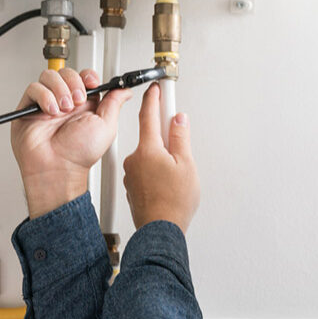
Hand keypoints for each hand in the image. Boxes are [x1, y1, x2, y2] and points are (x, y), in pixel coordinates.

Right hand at [11, 68, 133, 218]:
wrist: (59, 168)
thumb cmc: (81, 154)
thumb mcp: (107, 126)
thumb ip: (114, 103)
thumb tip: (125, 89)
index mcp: (85, 105)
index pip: (84, 77)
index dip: (87, 75)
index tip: (92, 83)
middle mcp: (66, 102)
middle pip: (67, 72)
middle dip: (74, 83)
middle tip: (77, 100)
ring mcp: (47, 103)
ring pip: (49, 76)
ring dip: (59, 89)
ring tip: (64, 108)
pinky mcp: (30, 108)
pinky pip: (34, 88)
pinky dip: (44, 96)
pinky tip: (51, 111)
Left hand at [123, 83, 199, 234]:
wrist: (160, 230)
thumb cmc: (174, 202)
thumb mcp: (186, 165)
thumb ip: (181, 138)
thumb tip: (178, 120)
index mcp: (148, 149)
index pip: (148, 115)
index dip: (153, 98)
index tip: (156, 88)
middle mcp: (135, 159)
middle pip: (151, 138)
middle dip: (166, 140)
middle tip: (181, 151)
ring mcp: (131, 174)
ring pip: (149, 157)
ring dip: (162, 159)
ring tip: (177, 177)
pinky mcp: (132, 186)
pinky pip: (145, 171)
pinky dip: (156, 172)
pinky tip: (167, 185)